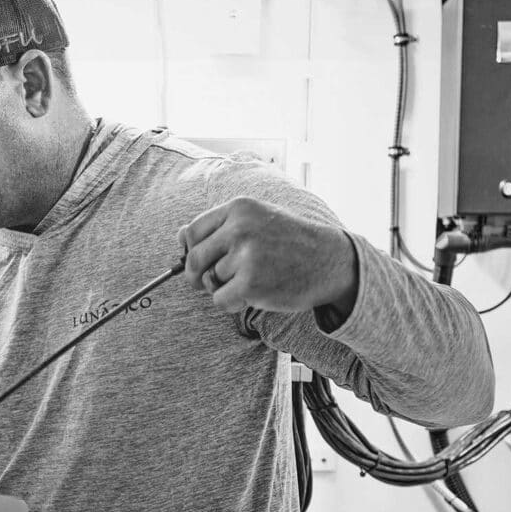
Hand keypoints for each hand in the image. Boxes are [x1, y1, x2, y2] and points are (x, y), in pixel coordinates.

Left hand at [178, 197, 358, 317]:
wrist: (330, 262)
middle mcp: (240, 228)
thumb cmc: (290, 242)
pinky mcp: (251, 284)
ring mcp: (246, 256)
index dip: (189, 251)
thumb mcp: (258, 220)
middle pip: (194, 259)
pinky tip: (251, 296)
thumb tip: (179, 236)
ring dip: (224, 288)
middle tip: (207, 282)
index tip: (199, 261)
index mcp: (239, 208)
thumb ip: (220, 226)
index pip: (192, 231)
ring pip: (210, 281)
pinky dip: (230, 303)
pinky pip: (219, 300)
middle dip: (196, 275)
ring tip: (251, 281)